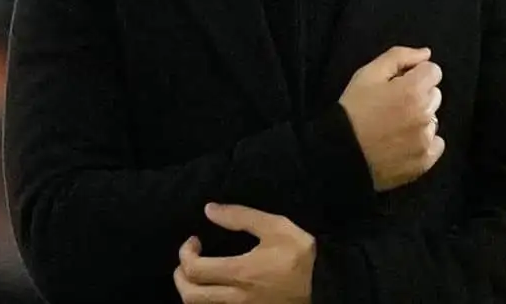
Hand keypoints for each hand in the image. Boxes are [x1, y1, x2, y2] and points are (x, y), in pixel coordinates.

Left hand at [174, 204, 314, 303]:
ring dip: (190, 290)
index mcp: (240, 273)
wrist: (325, 285)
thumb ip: (241, 217)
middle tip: (188, 260)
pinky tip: (213, 289)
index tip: (194, 241)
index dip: (185, 253)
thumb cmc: (300, 256)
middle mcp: (235, 298)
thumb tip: (209, 209)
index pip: (194, 269)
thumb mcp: (277, 228)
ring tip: (197, 275)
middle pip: (190, 295)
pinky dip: (205, 301)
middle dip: (180, 276)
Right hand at [338, 46, 444, 190]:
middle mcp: (425, 114)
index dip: (416, 74)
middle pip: (435, 95)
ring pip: (434, 120)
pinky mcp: (424, 160)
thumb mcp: (368, 74)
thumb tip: (426, 53)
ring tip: (395, 127)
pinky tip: (403, 143)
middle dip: (419, 96)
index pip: (433, 72)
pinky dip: (424, 143)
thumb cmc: (352, 110)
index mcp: (414, 90)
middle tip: (394, 105)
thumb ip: (399, 57)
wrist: (339, 153)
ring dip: (420, 120)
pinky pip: (436, 145)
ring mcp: (426, 139)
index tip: (400, 84)